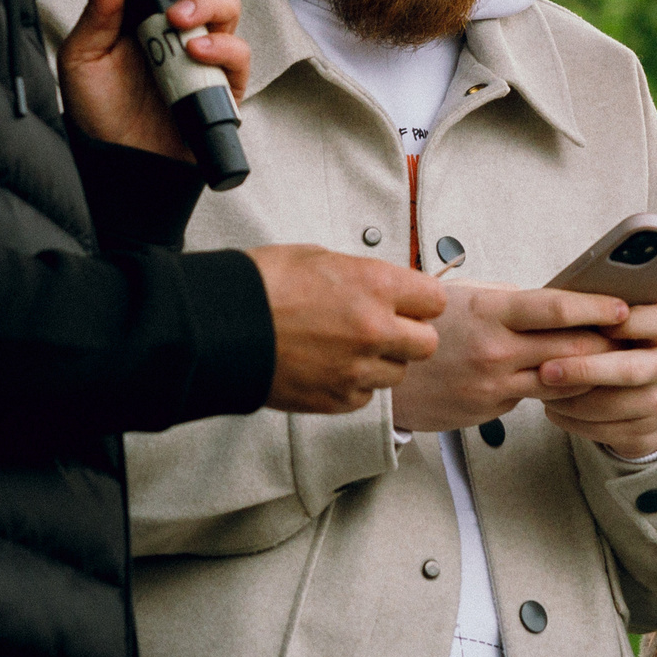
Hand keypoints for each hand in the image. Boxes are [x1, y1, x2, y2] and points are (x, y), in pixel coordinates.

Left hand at [59, 0, 248, 159]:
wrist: (117, 164)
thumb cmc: (100, 110)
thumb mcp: (85, 55)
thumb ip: (100, 10)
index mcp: (146, 8)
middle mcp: (181, 24)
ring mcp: (205, 52)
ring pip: (228, 6)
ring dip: (207, 3)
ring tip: (179, 19)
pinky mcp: (223, 83)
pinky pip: (238, 53)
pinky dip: (221, 47)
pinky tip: (196, 52)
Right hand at [252, 244, 445, 414]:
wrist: (221, 326)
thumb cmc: (262, 286)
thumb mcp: (320, 257)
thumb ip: (363, 276)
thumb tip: (384, 287)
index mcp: (376, 286)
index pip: (435, 300)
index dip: (421, 301)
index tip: (411, 303)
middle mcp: (375, 330)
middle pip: (427, 343)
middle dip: (409, 335)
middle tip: (386, 329)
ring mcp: (357, 369)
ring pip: (398, 373)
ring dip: (381, 362)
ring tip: (349, 349)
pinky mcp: (337, 399)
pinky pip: (366, 396)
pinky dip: (354, 385)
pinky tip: (330, 367)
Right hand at [386, 283, 626, 432]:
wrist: (387, 379)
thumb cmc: (429, 329)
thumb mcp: (464, 299)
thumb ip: (510, 302)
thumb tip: (557, 297)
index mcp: (490, 313)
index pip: (557, 308)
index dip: (597, 307)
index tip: (624, 305)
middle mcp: (496, 350)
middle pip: (570, 346)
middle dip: (608, 340)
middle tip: (636, 333)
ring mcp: (495, 384)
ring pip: (563, 379)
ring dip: (593, 368)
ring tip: (618, 357)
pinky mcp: (493, 408)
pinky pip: (539, 398)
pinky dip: (563, 389)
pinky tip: (577, 380)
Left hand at [538, 300, 656, 457]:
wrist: (645, 397)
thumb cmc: (615, 346)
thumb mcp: (617, 324)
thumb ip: (597, 313)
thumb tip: (555, 301)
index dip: (632, 322)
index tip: (597, 322)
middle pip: (630, 370)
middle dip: (584, 370)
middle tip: (545, 370)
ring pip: (610, 406)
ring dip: (569, 400)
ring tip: (540, 389)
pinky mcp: (645, 433)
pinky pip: (602, 430)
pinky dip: (571, 419)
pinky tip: (552, 407)